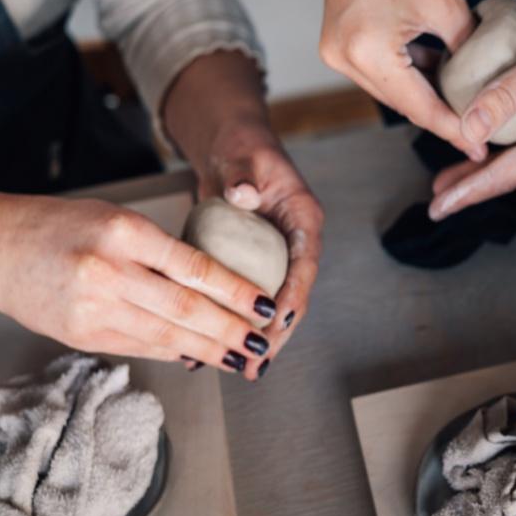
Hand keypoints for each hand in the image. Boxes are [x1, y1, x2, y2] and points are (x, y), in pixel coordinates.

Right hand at [0, 193, 277, 378]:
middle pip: (186, 309)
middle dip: (231, 330)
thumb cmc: (64, 226)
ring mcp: (94, 308)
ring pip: (167, 336)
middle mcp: (109, 271)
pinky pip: (141, 347)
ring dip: (210, 351)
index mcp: (124, 232)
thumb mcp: (118, 220)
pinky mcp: (83, 335)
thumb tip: (218, 286)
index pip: (195, 267)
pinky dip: (174, 352)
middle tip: (262, 343)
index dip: (237, 291)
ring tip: (241, 358)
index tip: (265, 305)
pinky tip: (200, 356)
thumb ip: (163, 251)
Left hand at [193, 119, 323, 372]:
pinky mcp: (251, 265)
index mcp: (303, 220)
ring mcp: (273, 258)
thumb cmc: (242, 146)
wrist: (229, 146)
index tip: (280, 322)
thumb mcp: (245, 156)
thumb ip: (244, 175)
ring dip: (256, 337)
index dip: (295, 296)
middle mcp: (293, 244)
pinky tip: (210, 346)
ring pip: (270, 306)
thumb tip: (244, 194)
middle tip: (257, 363)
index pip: (305, 264)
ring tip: (241, 369)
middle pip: (292, 296)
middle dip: (277, 333)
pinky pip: (245, 299)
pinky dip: (231, 322)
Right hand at [316, 0, 480, 158]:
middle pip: (402, 104)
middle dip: (441, 118)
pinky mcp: (337, 44)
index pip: (420, 106)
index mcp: (368, 52)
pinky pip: (379, 73)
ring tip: (461, 109)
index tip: (479, 146)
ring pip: (390, 91)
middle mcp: (344, 59)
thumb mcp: (448, 6)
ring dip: (424, 98)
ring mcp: (335, 53)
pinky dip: (407, 77)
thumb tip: (486, 87)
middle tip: (475, 134)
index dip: (454, 129)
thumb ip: (467, 53)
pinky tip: (436, 78)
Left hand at [428, 0, 515, 219]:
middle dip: (476, 183)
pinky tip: (492, 134)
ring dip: (491, 161)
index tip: (439, 208)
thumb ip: (505, 97)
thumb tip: (466, 131)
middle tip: (437, 196)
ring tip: (456, 173)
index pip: (510, 175)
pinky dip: (510, 138)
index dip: (470, 191)